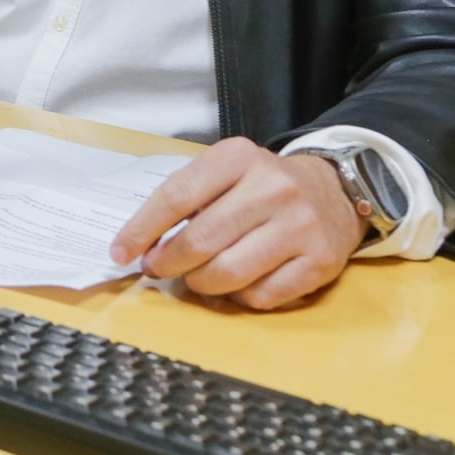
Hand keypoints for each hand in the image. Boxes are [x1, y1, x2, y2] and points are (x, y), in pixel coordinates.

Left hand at [109, 138, 365, 309]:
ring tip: (195, 278)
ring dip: (200, 285)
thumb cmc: (263, 185)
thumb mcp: (225, 171)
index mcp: (238, 157)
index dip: (142, 230)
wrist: (334, 190)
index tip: (120, 252)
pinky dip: (238, 297)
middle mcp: (272, 188)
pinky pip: (261, 296)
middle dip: (168, 264)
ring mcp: (299, 227)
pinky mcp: (320, 263)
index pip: (176, 196)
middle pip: (200, 241)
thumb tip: (141, 244)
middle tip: (157, 269)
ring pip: (228, 275)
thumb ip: (186, 198)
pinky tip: (236, 284)